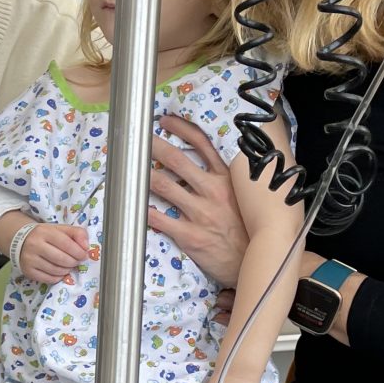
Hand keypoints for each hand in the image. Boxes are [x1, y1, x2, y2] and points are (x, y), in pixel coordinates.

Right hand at [20, 223, 93, 283]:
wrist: (22, 241)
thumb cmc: (46, 236)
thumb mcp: (60, 229)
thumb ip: (77, 233)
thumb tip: (86, 247)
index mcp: (44, 232)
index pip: (66, 244)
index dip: (79, 252)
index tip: (84, 255)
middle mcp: (35, 245)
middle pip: (62, 259)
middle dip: (74, 262)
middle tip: (77, 261)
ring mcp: (30, 259)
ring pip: (56, 270)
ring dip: (67, 270)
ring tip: (68, 265)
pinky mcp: (28, 271)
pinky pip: (49, 279)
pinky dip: (58, 277)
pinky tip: (59, 271)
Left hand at [147, 115, 248, 286]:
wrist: (255, 261)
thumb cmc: (247, 227)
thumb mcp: (245, 196)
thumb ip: (228, 177)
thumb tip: (206, 159)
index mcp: (227, 178)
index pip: (203, 144)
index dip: (181, 128)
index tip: (165, 121)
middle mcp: (213, 191)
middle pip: (176, 160)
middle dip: (153, 145)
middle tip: (137, 138)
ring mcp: (201, 213)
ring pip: (163, 185)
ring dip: (142, 174)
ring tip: (127, 166)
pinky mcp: (191, 235)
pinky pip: (159, 219)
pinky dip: (142, 210)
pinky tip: (130, 204)